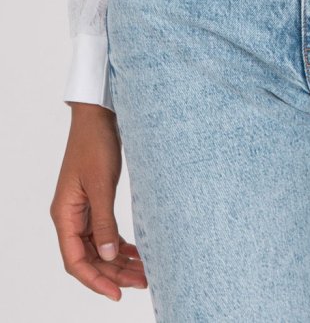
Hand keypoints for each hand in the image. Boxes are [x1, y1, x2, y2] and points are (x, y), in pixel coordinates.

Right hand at [51, 104, 148, 301]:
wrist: (98, 116)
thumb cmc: (94, 144)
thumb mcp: (101, 184)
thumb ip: (105, 221)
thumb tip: (111, 255)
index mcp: (64, 215)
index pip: (75, 260)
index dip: (95, 280)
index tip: (117, 293)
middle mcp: (70, 217)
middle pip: (89, 257)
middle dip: (113, 273)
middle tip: (141, 282)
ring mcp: (83, 210)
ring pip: (99, 247)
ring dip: (119, 261)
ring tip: (143, 272)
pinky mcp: (95, 202)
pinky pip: (105, 232)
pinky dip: (120, 244)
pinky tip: (136, 252)